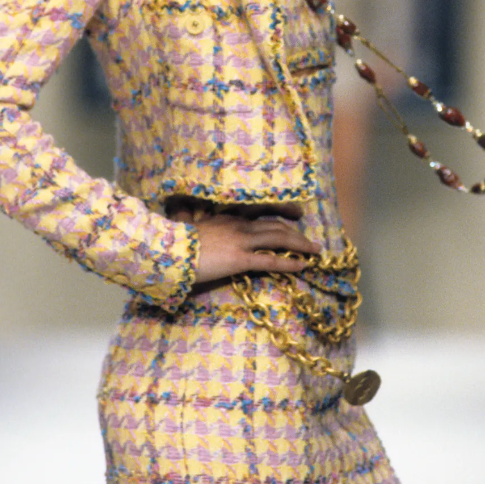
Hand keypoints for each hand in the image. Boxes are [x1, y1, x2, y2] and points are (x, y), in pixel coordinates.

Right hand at [166, 200, 322, 286]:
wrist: (169, 251)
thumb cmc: (176, 244)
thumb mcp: (191, 229)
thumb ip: (199, 226)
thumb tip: (193, 223)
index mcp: (227, 219)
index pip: (259, 218)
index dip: (279, 220)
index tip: (293, 220)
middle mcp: (238, 226)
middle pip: (275, 226)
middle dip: (296, 233)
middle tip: (310, 241)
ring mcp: (241, 242)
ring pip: (278, 239)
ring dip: (300, 244)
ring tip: (315, 251)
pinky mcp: (240, 259)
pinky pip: (271, 260)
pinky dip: (289, 262)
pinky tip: (303, 265)